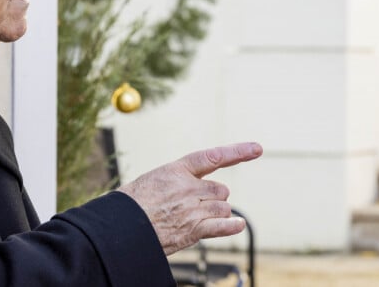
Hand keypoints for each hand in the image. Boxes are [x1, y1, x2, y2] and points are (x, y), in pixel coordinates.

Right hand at [118, 142, 262, 255]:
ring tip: (198, 216)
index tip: (257, 148)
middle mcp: (189, 187)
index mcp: (177, 169)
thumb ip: (179, 180)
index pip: (214, 156)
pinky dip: (232, 226)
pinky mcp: (194, 230)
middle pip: (220, 190)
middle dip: (214, 196)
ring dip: (217, 211)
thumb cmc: (133, 202)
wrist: (121, 226)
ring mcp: (193, 209)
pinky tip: (239, 224)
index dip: (238, 152)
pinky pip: (222, 226)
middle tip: (197, 203)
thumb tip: (199, 186)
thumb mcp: (155, 180)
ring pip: (222, 207)